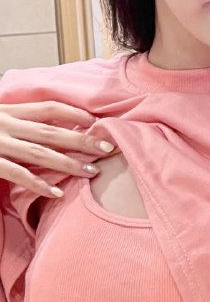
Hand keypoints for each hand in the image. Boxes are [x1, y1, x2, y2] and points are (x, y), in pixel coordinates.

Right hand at [0, 102, 115, 197]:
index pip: (48, 108)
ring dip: (68, 163)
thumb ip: (18, 122)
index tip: (96, 121)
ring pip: (39, 153)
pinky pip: (17, 174)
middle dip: (82, 141)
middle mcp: (6, 125)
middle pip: (51, 132)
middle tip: (108, 148)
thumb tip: (48, 129)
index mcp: (10, 111)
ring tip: (92, 171)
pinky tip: (57, 193)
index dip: (74, 113)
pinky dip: (38, 184)